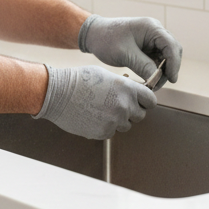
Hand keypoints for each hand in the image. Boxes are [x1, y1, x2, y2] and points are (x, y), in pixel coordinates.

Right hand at [35, 65, 156, 139]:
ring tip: (101, 110)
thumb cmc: (81, 80)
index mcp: (128, 89)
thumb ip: (125, 86)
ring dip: (118, 120)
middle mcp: (125, 106)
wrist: (57, 93)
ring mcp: (114, 121)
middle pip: (140, 115)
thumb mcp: (107, 76)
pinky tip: (92, 116)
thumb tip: (135, 94)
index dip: (145, 101)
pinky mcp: (103, 132)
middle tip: (117, 106)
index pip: (151, 101)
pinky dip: (104, 127)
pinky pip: (111, 132)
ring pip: (126, 125)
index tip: (140, 102)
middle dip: (132, 112)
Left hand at [78, 15, 182, 90]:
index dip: (174, 64)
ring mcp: (152, 39)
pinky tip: (148, 79)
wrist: (94, 35)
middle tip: (159, 84)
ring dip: (162, 71)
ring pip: (167, 57)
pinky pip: (158, 59)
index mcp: (151, 28)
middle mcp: (155, 31)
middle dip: (169, 68)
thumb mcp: (124, 54)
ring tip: (151, 84)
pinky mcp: (148, 47)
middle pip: (173, 51)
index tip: (172, 79)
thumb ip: (142, 65)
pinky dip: (155, 70)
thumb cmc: (107, 40)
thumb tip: (158, 78)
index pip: (171, 46)